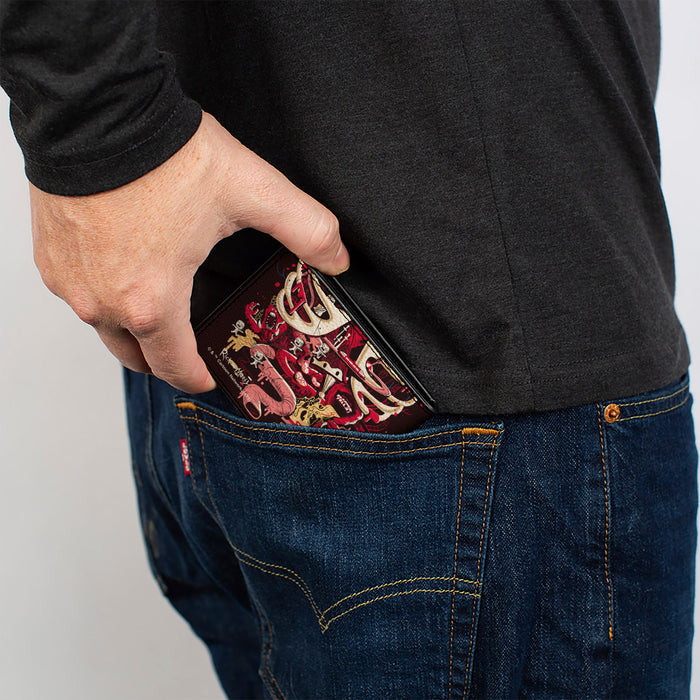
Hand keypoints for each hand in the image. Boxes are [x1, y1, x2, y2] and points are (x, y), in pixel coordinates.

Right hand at [30, 112, 348, 392]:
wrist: (96, 111)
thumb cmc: (164, 156)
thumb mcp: (252, 192)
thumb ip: (306, 229)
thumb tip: (338, 258)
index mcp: (152, 301)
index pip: (173, 367)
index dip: (196, 379)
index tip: (209, 377)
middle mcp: (103, 302)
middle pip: (134, 357)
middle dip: (164, 361)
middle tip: (188, 349)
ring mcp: (70, 281)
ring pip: (104, 327)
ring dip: (133, 328)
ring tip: (161, 309)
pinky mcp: (49, 257)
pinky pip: (79, 294)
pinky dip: (104, 295)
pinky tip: (126, 271)